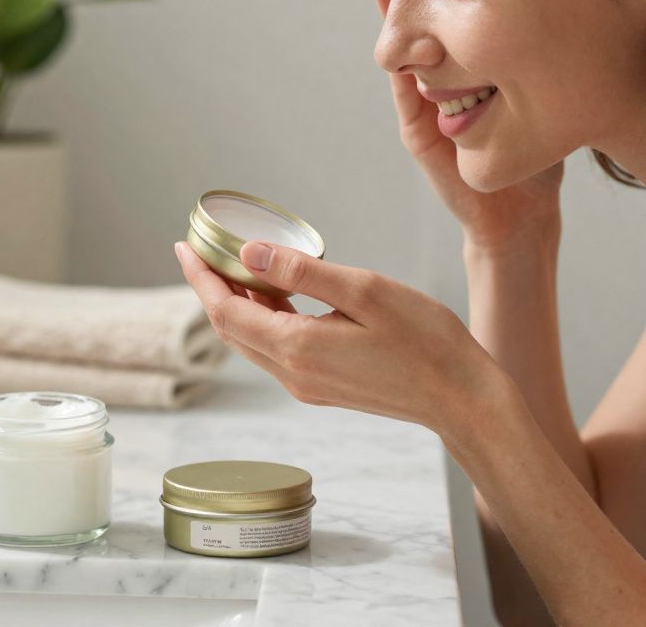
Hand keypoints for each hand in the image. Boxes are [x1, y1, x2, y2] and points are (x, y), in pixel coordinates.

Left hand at [174, 239, 497, 431]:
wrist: (461, 399)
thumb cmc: (425, 342)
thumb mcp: (364, 291)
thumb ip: (303, 272)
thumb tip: (250, 254)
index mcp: (297, 348)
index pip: (225, 310)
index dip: (200, 277)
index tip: (184, 246)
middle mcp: (292, 373)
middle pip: (231, 328)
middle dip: (211, 287)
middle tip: (202, 250)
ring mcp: (306, 384)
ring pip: (251, 340)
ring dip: (236, 303)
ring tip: (233, 264)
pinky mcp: (321, 387)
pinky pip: (275, 349)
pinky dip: (263, 318)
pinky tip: (275, 293)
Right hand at [369, 0, 563, 250]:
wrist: (522, 215)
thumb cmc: (537, 158)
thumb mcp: (542, 97)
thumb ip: (540, 66)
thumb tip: (573, 14)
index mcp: (467, 74)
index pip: (445, 22)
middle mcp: (440, 86)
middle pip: (415, 27)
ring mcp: (424, 108)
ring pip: (402, 52)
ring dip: (391, 16)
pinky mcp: (419, 135)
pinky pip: (405, 92)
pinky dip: (399, 65)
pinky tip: (396, 37)